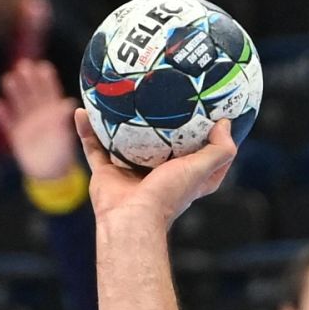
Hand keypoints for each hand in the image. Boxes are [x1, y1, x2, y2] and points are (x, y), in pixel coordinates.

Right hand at [0, 60, 77, 180]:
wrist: (50, 174)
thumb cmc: (62, 156)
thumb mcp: (64, 138)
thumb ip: (62, 121)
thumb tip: (69, 104)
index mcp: (55, 115)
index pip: (51, 94)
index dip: (47, 80)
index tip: (44, 66)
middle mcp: (40, 115)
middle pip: (33, 94)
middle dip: (29, 80)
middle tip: (24, 64)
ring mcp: (26, 124)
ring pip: (19, 104)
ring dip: (14, 92)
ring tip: (10, 79)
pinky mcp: (15, 135)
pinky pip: (7, 123)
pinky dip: (2, 115)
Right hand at [74, 110, 235, 229]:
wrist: (131, 217)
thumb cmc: (169, 194)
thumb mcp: (202, 170)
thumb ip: (219, 151)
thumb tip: (226, 124)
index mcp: (184, 174)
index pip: (199, 153)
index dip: (204, 135)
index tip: (204, 109)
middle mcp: (158, 172)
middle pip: (159, 142)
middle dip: (157, 122)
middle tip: (156, 92)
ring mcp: (130, 171)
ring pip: (122, 141)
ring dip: (116, 122)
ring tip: (114, 96)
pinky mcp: (106, 172)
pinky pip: (93, 146)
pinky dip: (86, 130)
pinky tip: (82, 110)